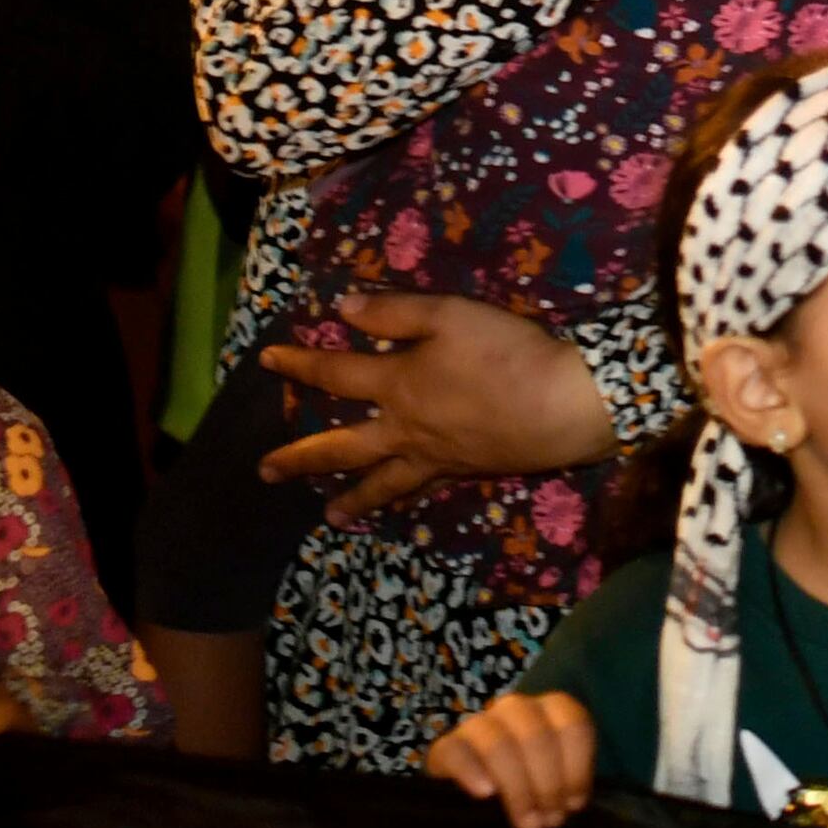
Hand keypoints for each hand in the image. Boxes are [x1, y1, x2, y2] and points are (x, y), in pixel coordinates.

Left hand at [259, 290, 617, 513]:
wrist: (563, 406)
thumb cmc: (506, 353)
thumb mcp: (449, 314)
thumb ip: (395, 311)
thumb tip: (343, 310)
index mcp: (397, 384)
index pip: (335, 373)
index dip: (300, 363)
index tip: (266, 360)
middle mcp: (406, 429)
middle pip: (341, 447)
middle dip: (300, 458)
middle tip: (264, 472)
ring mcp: (436, 457)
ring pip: (383, 482)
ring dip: (352, 498)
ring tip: (328, 517)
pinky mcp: (468, 470)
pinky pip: (422, 487)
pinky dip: (403, 495)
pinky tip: (404, 496)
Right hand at [425, 691, 601, 827]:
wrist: (477, 791)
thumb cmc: (530, 787)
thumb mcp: (555, 782)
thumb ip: (566, 785)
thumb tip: (570, 806)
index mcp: (550, 710)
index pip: (573, 725)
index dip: (578, 768)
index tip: (575, 804)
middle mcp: (516, 709)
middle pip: (537, 737)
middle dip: (548, 784)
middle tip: (550, 821)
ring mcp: (479, 724)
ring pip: (499, 743)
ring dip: (518, 787)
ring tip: (526, 822)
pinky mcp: (446, 746)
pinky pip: (456, 751)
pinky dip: (471, 772)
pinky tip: (485, 794)